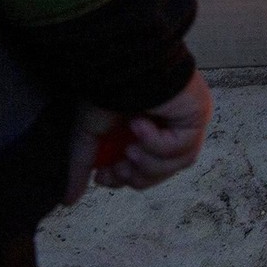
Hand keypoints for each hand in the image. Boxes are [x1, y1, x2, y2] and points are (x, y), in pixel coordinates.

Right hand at [70, 70, 213, 200]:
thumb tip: (68, 199)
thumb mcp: (88, 133)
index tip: (103, 176)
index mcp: (146, 128)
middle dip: (136, 176)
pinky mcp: (197, 116)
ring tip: (130, 147)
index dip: (124, 179)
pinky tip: (141, 124)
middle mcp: (168, 126)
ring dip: (148, 163)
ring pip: (175, 165)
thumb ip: (81, 166)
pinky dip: (157, 143)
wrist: (124, 66)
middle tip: (119, 165)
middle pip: (160, 171)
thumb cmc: (108, 90)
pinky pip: (183, 148)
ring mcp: (185, 122)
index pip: (143, 169)